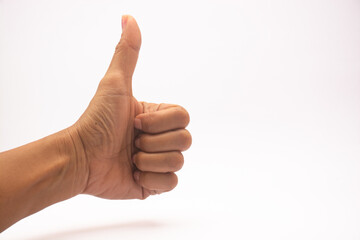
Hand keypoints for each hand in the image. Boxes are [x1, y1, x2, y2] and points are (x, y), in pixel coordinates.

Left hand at [71, 15, 190, 199]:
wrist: (81, 159)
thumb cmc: (96, 121)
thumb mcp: (115, 85)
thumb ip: (126, 53)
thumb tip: (128, 18)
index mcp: (158, 117)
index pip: (184, 117)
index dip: (159, 122)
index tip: (134, 122)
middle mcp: (161, 138)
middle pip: (185, 140)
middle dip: (153, 141)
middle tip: (131, 141)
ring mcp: (158, 162)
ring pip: (178, 162)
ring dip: (148, 160)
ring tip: (130, 158)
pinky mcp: (154, 184)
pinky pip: (171, 183)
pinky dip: (150, 180)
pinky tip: (133, 174)